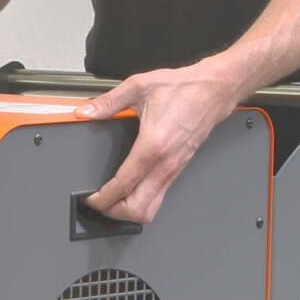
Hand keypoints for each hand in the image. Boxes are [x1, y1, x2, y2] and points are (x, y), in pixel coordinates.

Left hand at [76, 61, 249, 223]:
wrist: (213, 90)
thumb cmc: (183, 88)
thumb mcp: (139, 86)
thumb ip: (108, 101)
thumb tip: (86, 112)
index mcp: (152, 146)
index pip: (123, 186)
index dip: (102, 198)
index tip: (90, 198)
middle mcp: (165, 164)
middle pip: (137, 210)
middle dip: (114, 212)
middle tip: (100, 203)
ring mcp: (173, 171)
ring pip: (150, 210)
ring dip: (129, 212)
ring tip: (114, 202)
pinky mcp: (178, 171)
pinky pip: (159, 199)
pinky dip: (142, 203)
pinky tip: (131, 193)